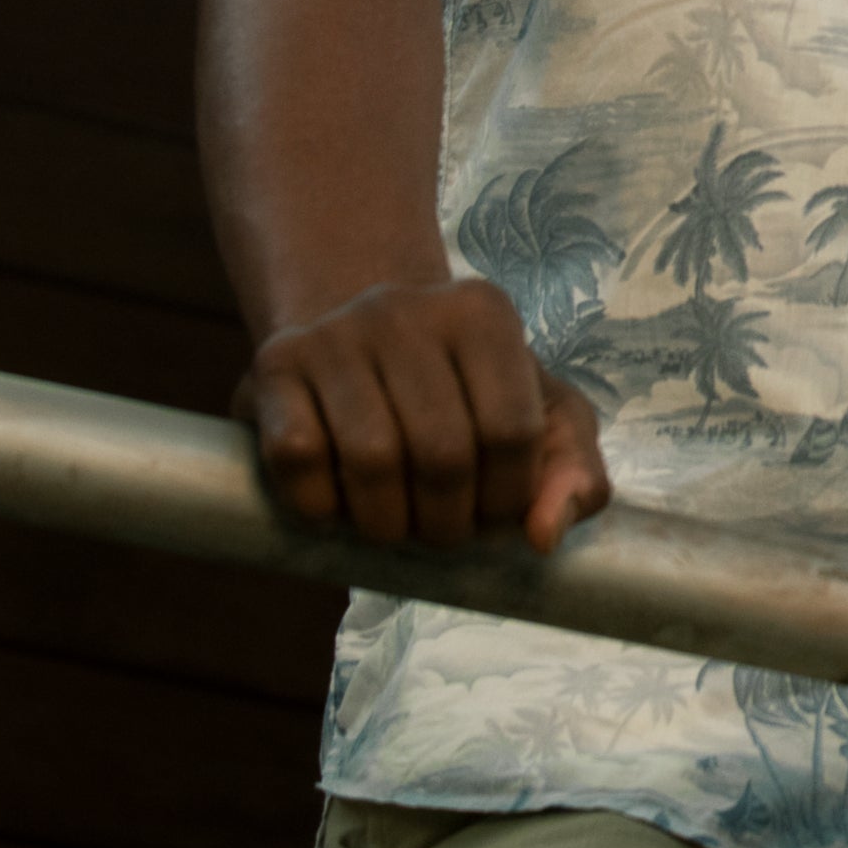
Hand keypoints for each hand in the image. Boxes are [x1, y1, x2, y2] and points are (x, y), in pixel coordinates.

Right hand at [237, 275, 611, 551]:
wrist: (360, 345)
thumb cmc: (465, 394)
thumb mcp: (539, 418)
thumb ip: (573, 475)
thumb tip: (543, 537)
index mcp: (484, 313)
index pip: (512, 432)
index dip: (506, 500)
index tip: (493, 516)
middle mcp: (407, 309)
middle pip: (443, 455)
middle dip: (447, 524)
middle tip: (442, 532)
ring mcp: (336, 333)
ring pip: (371, 462)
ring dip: (387, 525)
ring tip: (396, 526)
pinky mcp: (275, 365)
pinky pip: (299, 459)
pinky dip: (321, 507)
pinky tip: (339, 506)